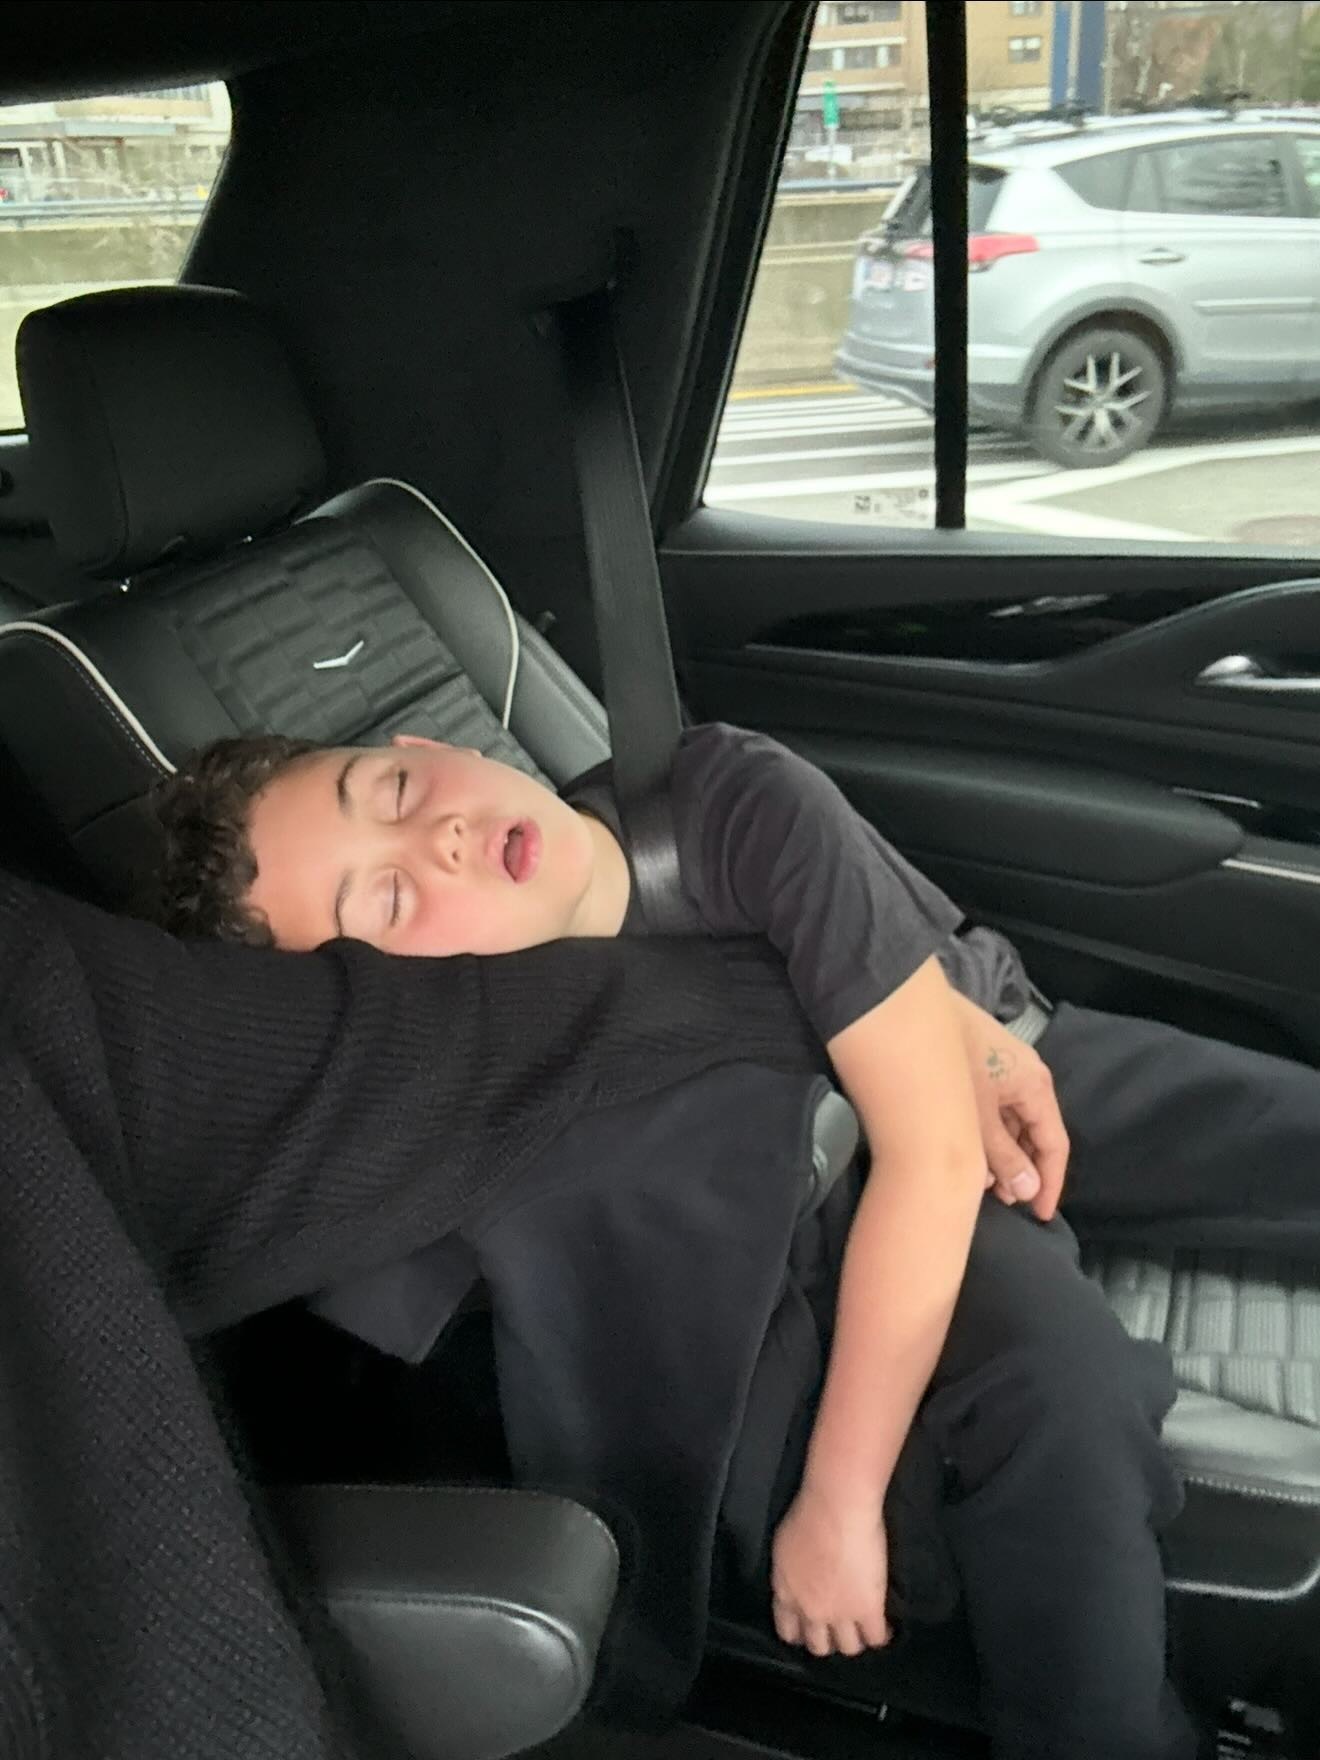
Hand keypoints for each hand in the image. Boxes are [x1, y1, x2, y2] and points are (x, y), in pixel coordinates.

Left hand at [770, 1481, 890, 1657]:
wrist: (836, 1508)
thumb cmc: (807, 1513)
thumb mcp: (785, 1546)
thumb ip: (790, 1571)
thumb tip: (798, 1578)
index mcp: (786, 1592)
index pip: (788, 1630)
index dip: (800, 1633)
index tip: (808, 1629)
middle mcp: (810, 1610)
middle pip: (818, 1646)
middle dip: (828, 1641)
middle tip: (838, 1630)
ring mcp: (840, 1614)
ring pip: (848, 1647)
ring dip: (855, 1640)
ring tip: (863, 1631)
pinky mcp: (868, 1610)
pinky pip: (876, 1638)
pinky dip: (882, 1635)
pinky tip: (886, 1628)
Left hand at [954, 995, 1069, 1221]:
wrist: (907, 1010)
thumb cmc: (949, 1063)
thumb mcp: (977, 1118)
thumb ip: (1004, 1157)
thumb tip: (1028, 1191)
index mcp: (1036, 1086)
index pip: (1055, 1144)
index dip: (1050, 1183)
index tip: (1041, 1216)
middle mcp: (1026, 1076)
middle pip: (1034, 1133)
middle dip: (1021, 1171)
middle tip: (1003, 1203)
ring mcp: (1003, 1068)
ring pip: (1012, 1122)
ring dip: (1001, 1154)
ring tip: (983, 1183)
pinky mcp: (980, 1064)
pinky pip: (995, 1108)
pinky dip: (987, 1133)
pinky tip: (969, 1152)